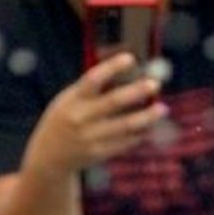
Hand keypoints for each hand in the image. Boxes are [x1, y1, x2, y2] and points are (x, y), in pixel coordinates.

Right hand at [23, 53, 167, 175]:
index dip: (112, 67)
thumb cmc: (66, 118)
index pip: (93, 79)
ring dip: (147, 117)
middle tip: (155, 84)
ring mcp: (90, 138)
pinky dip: (140, 134)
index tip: (131, 58)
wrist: (50, 156)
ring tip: (163, 108)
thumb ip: (92, 89)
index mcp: (72, 100)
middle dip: (136, 92)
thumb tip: (127, 72)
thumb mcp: (69, 100)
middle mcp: (80, 118)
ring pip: (125, 126)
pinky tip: (150, 127)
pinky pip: (125, 142)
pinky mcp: (99, 153)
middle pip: (113, 102)